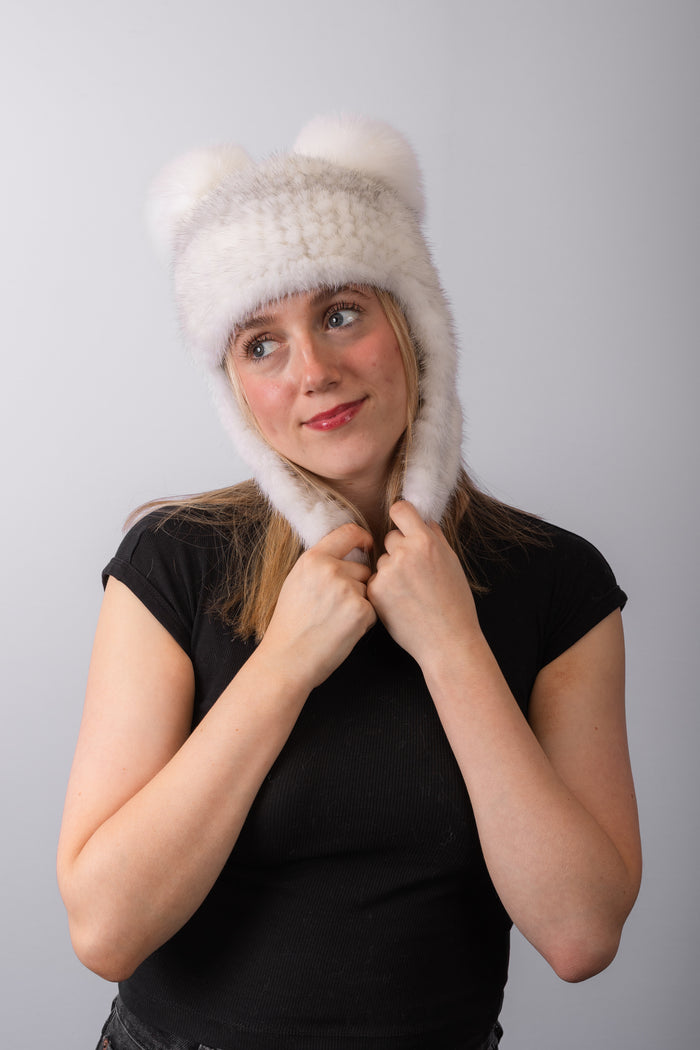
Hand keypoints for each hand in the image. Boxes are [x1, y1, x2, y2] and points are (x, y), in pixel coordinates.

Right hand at [259, 522, 376, 689]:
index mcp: (312, 559)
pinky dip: (363, 621)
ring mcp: (347, 589)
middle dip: (357, 584)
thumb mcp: (296, 582)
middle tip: (336, 607)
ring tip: (336, 621)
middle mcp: (330, 569)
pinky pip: (373, 609)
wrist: (288, 658)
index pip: (348, 533)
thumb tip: (346, 551)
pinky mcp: (361, 610)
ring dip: (360, 603)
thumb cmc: (290, 625)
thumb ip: (320, 565)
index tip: (367, 545)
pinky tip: (344, 630)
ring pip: (367, 589)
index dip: (362, 537)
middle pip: (362, 568)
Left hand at [367, 501, 480, 668]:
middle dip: (400, 549)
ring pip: (382, 560)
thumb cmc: (455, 603)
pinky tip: (401, 603)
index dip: (401, 515)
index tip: (403, 523)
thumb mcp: (452, 563)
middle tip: (416, 573)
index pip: (400, 509)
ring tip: (411, 592)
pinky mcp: (375, 591)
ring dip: (392, 570)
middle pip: (390, 537)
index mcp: (426, 542)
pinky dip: (384, 589)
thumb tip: (424, 519)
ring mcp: (387, 573)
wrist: (447, 640)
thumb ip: (436, 537)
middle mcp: (404, 553)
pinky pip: (375, 580)